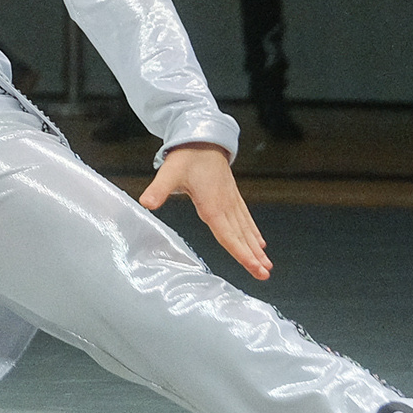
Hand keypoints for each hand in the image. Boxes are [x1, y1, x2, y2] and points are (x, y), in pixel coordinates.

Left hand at [139, 142, 270, 279]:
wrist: (203, 138)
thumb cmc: (186, 156)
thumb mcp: (169, 172)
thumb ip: (159, 189)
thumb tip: (146, 203)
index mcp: (211, 204)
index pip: (228, 234)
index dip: (241, 253)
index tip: (254, 267)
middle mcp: (225, 205)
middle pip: (240, 236)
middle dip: (253, 256)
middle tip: (264, 275)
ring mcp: (230, 200)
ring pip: (245, 228)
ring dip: (256, 247)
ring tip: (266, 265)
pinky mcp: (231, 196)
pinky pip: (245, 218)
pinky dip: (253, 231)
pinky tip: (259, 242)